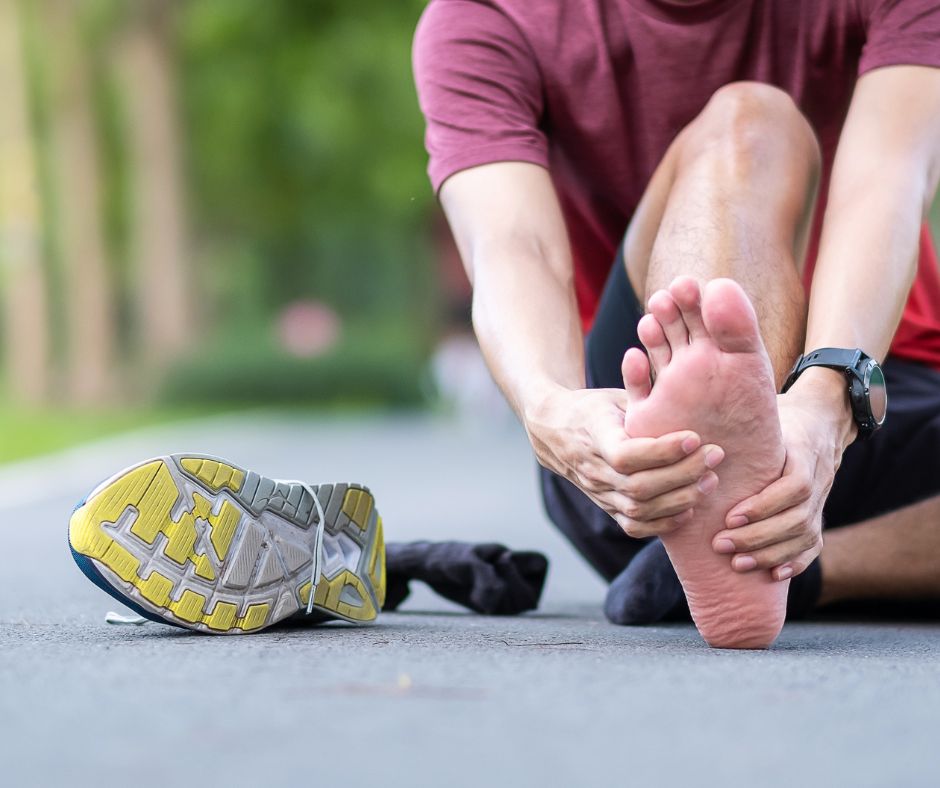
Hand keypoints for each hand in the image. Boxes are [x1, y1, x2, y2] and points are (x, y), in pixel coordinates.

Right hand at [525, 386, 724, 537]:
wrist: (554, 432)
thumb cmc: (593, 409)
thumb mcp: (613, 396)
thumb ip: (638, 391)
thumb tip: (661, 363)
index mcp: (593, 436)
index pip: (626, 455)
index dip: (663, 451)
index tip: (695, 438)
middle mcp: (593, 470)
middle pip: (639, 486)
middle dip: (683, 474)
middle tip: (715, 456)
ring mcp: (598, 493)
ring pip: (640, 509)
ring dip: (680, 498)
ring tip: (710, 480)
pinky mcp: (606, 508)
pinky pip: (635, 526)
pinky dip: (665, 523)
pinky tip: (690, 507)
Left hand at [710, 376, 853, 580]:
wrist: (822, 420)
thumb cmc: (779, 417)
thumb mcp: (765, 415)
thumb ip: (739, 425)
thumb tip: (694, 432)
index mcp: (804, 453)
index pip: (793, 487)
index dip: (764, 505)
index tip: (731, 517)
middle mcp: (820, 479)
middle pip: (796, 518)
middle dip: (758, 536)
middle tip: (721, 545)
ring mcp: (822, 500)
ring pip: (805, 535)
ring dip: (770, 553)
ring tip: (737, 563)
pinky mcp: (819, 514)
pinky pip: (814, 545)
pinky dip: (795, 562)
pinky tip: (772, 575)